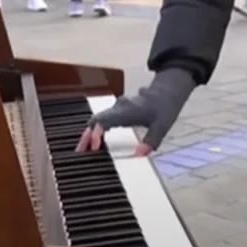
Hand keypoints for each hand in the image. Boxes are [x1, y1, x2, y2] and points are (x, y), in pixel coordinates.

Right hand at [76, 68, 194, 155]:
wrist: (166, 91)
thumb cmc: (164, 108)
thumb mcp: (161, 126)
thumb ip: (151, 141)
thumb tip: (140, 155)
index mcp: (126, 111)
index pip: (103, 121)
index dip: (95, 134)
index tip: (93, 148)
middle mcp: (118, 108)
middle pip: (95, 121)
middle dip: (86, 136)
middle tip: (80, 153)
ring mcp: (117, 107)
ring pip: (97, 120)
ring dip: (90, 134)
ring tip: (84, 151)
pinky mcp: (118, 110)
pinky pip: (103, 120)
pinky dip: (97, 131)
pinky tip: (96, 142)